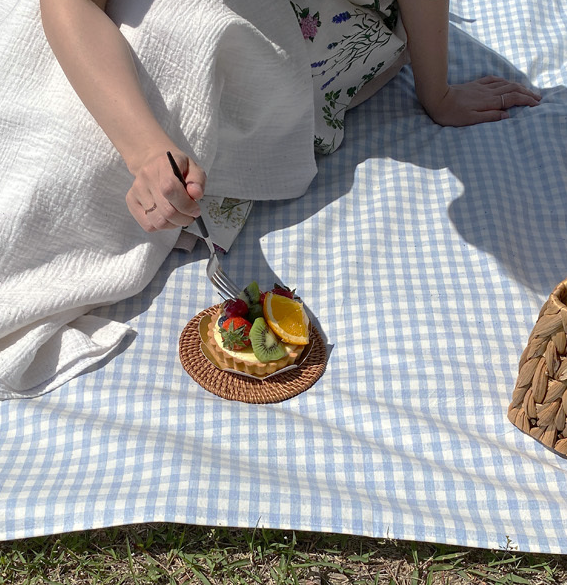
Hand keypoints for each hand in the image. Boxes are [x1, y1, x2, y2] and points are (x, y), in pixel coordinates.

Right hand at [125, 150, 205, 231]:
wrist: (154, 162)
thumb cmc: (177, 167)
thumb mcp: (192, 168)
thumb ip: (197, 181)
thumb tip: (195, 194)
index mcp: (162, 165)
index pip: (170, 189)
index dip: (186, 205)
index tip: (196, 210)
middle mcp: (145, 177)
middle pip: (166, 211)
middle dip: (184, 218)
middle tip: (191, 215)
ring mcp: (136, 190)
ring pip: (158, 222)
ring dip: (174, 224)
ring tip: (180, 216)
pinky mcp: (131, 202)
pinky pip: (149, 226)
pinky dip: (163, 226)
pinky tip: (168, 217)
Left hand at [422, 76, 541, 126]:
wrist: (437, 99)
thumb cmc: (451, 114)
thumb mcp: (470, 120)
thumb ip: (489, 117)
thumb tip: (506, 115)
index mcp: (488, 102)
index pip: (512, 99)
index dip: (525, 100)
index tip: (536, 104)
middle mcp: (487, 92)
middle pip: (512, 89)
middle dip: (526, 93)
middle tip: (537, 97)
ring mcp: (481, 87)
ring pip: (505, 83)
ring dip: (518, 86)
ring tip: (527, 90)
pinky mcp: (474, 84)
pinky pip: (493, 79)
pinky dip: (504, 80)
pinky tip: (506, 81)